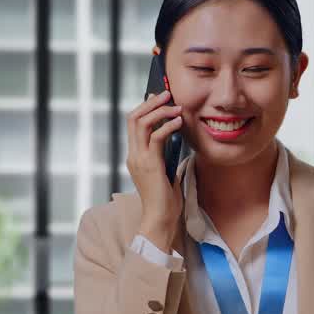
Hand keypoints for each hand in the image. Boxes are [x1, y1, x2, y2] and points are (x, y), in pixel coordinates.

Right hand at [126, 90, 184, 251]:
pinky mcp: (149, 165)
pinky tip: (180, 122)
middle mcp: (133, 155)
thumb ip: (168, 155)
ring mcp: (139, 159)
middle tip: (167, 94)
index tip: (160, 98)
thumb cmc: (166, 200)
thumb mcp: (167, 172)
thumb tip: (177, 138)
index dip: (145, 108)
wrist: (161, 219)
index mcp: (135, 156)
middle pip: (133, 118)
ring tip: (175, 106)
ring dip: (159, 111)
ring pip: (141, 123)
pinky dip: (168, 126)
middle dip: (150, 103)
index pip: (134, 124)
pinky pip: (156, 138)